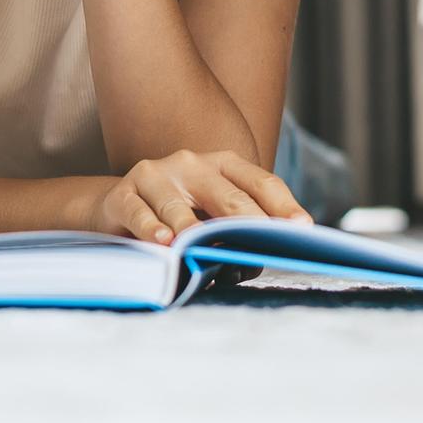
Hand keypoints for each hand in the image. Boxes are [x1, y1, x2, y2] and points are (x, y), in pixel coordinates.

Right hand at [88, 148, 312, 243]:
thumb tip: (262, 258)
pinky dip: (151, 228)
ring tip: (201, 246)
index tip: (303, 228)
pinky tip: (163, 242)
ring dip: (191, 229)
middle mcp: (191, 164)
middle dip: (249, 220)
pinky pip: (139, 212)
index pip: (259, 182)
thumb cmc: (178, 214)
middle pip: (226, 194)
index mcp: (221, 165)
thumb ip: (237, 227)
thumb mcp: (210, 213)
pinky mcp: (122, 194)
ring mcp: (155, 176)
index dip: (283, 205)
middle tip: (264, 241)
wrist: (119, 207)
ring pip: (178, 205)